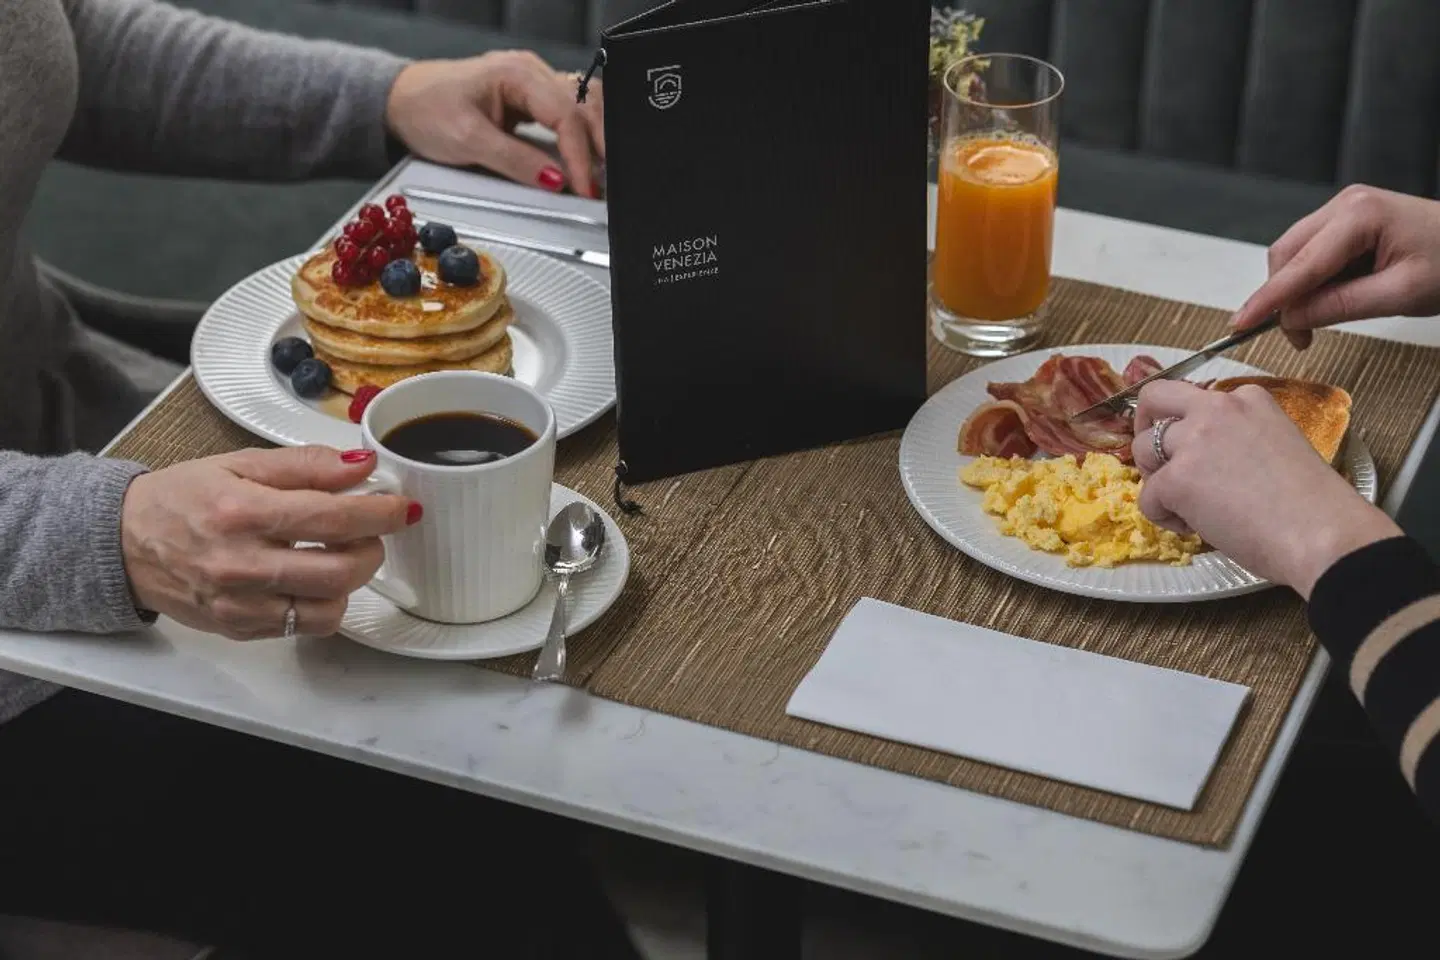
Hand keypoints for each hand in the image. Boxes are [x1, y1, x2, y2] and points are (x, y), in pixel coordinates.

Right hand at [120, 447, 416, 639]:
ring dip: (351, 581)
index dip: (379, 513)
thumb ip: (306, 465)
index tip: (403, 508)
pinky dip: (324, 605)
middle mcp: (242, 564)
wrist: (124, 543)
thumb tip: (362, 466)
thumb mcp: (240, 464)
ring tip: (340, 555)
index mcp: (243, 513)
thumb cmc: (182, 498)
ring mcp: (240, 604)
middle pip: (340, 571)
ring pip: (330, 607)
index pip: (332, 517)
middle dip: (372, 549)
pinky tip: (313, 580)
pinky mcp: (240, 628)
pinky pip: (305, 627)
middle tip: (370, 531)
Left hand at [386, 51, 604, 198]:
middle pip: (587, 105)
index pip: (567, 115)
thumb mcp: (467, 140)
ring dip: (598, 138)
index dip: (580, 156)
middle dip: (600, 146)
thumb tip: (555, 180)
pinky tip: (589, 157)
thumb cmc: (424, 110)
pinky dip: (584, 135)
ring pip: (586, 105)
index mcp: (518, 73)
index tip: (584, 188)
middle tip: (604, 184)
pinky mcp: (532, 99)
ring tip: (602, 173)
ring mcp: (535, 84)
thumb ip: (515, 161)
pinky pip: (571, 112)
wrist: (399, 101)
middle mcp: (532, 72)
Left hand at [1130, 380, 1399, 598]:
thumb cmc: (1311, 504)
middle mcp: (1216, 408)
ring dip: (1155, 479)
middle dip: (1145, 426)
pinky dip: (1162, 517)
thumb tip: (1207, 461)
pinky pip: (1146, 498)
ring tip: (1187, 507)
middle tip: (1157, 462)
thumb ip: (1237, 438)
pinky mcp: (1176, 478)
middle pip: (1154, 398)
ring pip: (1140, 449)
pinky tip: (1194, 529)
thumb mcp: (1277, 445)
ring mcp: (1193, 441)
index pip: (1194, 396)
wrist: (1322, 534)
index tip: (1195, 450)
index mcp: (1247, 398)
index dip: (1186, 424)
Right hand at [1230, 185, 1439, 348]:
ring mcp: (1343, 210)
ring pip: (1293, 255)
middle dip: (1282, 297)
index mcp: (1360, 215)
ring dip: (1295, 291)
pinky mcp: (1345, 221)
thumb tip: (1292, 318)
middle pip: (1287, 255)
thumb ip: (1341, 306)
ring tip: (1317, 321)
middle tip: (1299, 337)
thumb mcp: (1401, 294)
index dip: (1268, 299)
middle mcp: (1345, 205)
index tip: (1241, 323)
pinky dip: (1309, 281)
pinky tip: (1327, 299)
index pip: (1301, 265)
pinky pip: (1310, 253)